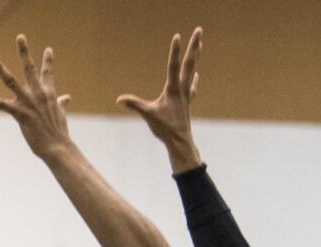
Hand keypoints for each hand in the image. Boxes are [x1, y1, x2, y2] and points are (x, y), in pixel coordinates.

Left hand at [0, 34, 73, 159]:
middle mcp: (38, 94)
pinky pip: (1, 104)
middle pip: (29, 68)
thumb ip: (61, 104)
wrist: (57, 147)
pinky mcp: (20, 113)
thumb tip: (67, 97)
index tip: (48, 49)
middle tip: (20, 37)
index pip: (48, 73)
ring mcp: (28, 102)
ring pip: (10, 80)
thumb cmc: (59, 133)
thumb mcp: (61, 114)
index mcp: (48, 93)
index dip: (48, 61)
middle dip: (24, 51)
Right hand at [116, 27, 202, 173]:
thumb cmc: (165, 128)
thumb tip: (119, 99)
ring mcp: (186, 94)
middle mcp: (182, 88)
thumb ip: (134, 105)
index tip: (177, 35)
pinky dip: (194, 78)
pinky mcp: (186, 101)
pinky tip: (196, 75)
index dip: (175, 50)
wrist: (180, 141)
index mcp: (173, 89)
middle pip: (190, 62)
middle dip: (194, 46)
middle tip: (200, 30)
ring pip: (192, 70)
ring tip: (200, 45)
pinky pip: (192, 85)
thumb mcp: (148, 115)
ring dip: (195, 57)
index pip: (174, 65)